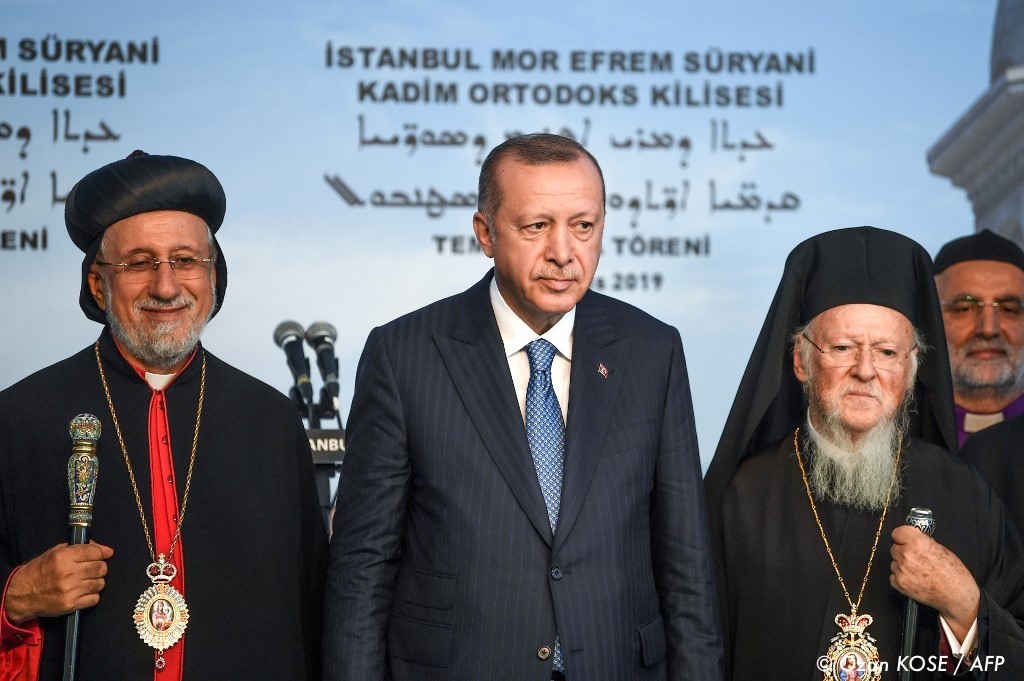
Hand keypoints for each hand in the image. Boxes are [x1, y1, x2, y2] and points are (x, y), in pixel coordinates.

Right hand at [3, 542, 114, 623]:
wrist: (20, 596)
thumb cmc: (38, 571)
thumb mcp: (54, 553)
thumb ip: (78, 548)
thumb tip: (105, 550)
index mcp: (63, 557)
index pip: (95, 552)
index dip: (101, 553)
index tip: (102, 555)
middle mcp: (68, 573)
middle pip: (100, 568)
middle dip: (100, 567)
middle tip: (93, 569)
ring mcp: (70, 590)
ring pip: (100, 583)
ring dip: (97, 582)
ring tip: (87, 581)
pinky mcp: (71, 604)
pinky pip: (94, 599)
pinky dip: (92, 596)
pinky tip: (83, 592)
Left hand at [890, 526, 978, 640]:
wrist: (957, 596)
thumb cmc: (954, 574)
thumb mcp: (942, 550)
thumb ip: (925, 543)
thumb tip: (916, 539)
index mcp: (918, 543)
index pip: (897, 532)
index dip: (903, 536)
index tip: (906, 540)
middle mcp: (907, 555)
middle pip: (895, 548)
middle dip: (903, 551)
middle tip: (917, 558)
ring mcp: (901, 570)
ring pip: (894, 562)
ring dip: (902, 565)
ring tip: (919, 571)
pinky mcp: (899, 584)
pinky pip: (894, 576)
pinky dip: (901, 577)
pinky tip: (915, 579)